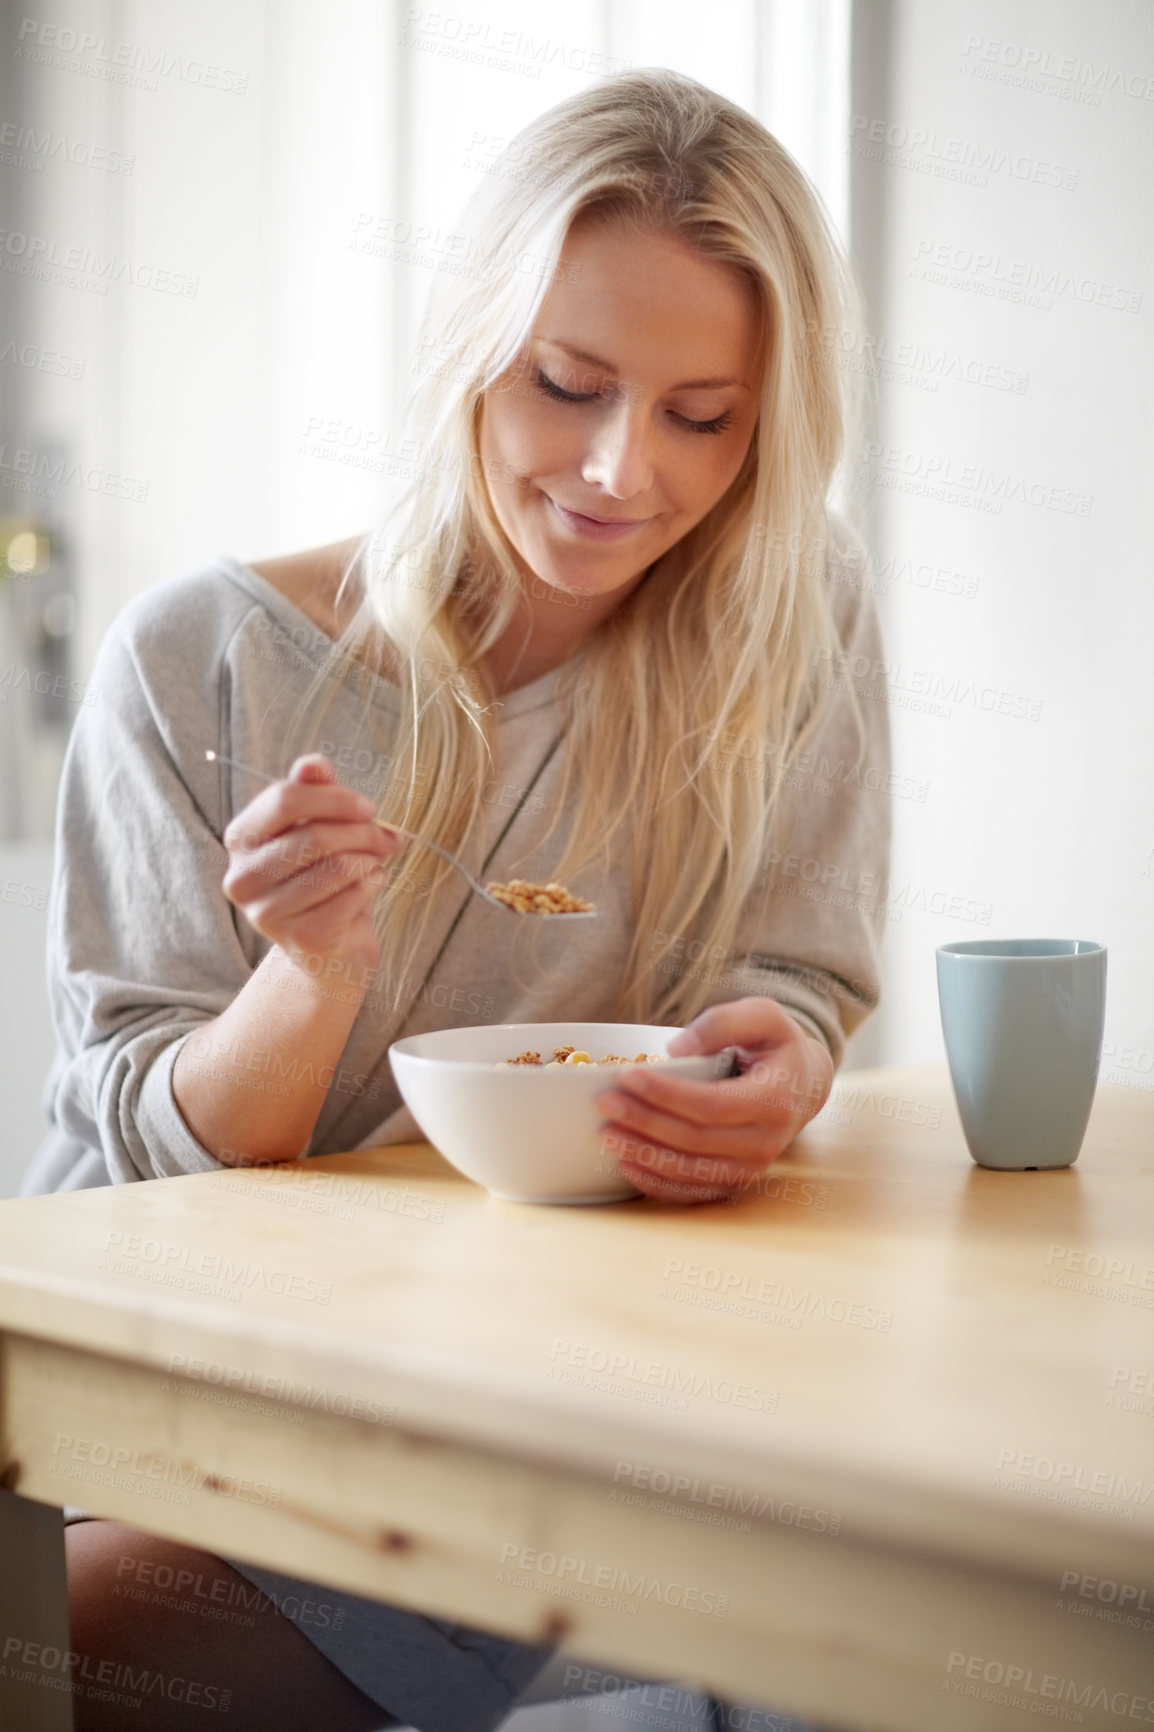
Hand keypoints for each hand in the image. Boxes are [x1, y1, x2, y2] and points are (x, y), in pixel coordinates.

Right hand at [222, 755, 399, 977]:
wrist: (331, 943)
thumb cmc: (324, 874)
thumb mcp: (319, 825)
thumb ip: (314, 791)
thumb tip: (314, 764)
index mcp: (241, 838)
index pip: (284, 799)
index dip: (334, 798)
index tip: (368, 807)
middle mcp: (242, 877)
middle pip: (315, 835)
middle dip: (362, 832)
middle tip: (386, 837)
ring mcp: (266, 913)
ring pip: (337, 867)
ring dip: (370, 859)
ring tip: (375, 861)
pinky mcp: (299, 938)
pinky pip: (351, 897)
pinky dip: (372, 885)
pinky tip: (370, 886)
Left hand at [596, 995, 833, 1204]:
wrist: (804, 1084)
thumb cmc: (776, 1044)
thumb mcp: (761, 1015)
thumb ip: (721, 1023)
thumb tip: (675, 1049)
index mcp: (774, 1100)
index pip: (711, 1105)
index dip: (666, 1094)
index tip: (627, 1076)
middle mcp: (766, 1141)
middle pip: (695, 1140)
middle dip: (645, 1123)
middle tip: (605, 1104)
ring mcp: (752, 1167)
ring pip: (691, 1171)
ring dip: (645, 1155)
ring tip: (606, 1134)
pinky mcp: (736, 1181)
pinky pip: (693, 1190)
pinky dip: (657, 1183)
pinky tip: (627, 1165)